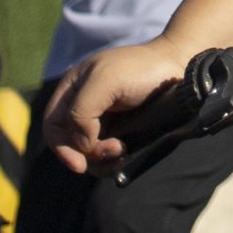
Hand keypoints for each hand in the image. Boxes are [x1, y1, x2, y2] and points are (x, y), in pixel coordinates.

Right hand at [45, 37, 191, 174]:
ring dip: (103, 158)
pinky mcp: (121, 132)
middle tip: (115, 149)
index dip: (61, 147)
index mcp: (73, 88)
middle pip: (71, 144)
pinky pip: (108, 155)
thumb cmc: (141, 68)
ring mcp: (103, 121)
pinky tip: (128, 153)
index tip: (79, 165)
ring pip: (89, 154)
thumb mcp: (104, 80)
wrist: (179, 67)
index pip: (53, 125)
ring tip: (124, 149)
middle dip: (88, 153)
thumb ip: (81, 110)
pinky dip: (115, 160)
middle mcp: (84, 106)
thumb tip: (81, 143)